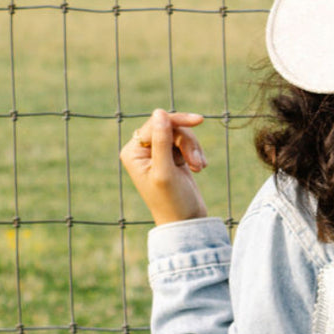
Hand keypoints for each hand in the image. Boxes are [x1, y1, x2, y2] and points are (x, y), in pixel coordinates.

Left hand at [120, 109, 208, 224]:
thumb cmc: (171, 201)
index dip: (177, 121)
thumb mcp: (165, 170)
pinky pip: (187, 143)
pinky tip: (199, 168)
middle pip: (170, 127)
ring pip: (181, 134)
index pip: (156, 124)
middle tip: (197, 162)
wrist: (185, 222)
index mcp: (133, 152)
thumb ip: (161, 140)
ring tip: (199, 167)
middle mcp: (142, 151)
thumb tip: (159, 112)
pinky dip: (196, 153)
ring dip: (193, 149)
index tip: (199, 120)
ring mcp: (158, 153)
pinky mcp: (173, 158)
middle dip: (187, 141)